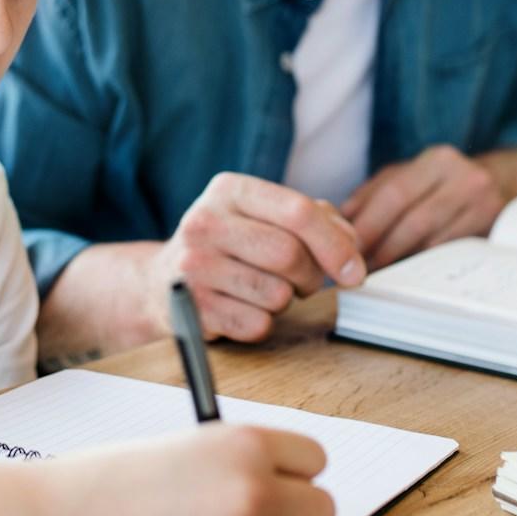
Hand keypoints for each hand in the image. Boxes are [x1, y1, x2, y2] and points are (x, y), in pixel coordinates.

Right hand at [148, 173, 366, 342]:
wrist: (162, 281)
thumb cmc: (229, 247)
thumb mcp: (264, 217)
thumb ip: (314, 221)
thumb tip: (350, 246)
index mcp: (229, 190)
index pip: (298, 212)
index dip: (336, 245)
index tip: (354, 271)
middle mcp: (204, 222)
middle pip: (290, 255)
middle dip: (310, 277)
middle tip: (302, 282)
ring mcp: (193, 266)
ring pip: (277, 294)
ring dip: (284, 301)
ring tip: (264, 290)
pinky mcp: (192, 308)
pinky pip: (256, 325)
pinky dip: (262, 324)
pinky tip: (242, 308)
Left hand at [342, 145, 506, 268]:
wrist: (508, 185)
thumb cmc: (447, 184)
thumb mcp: (414, 175)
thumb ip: (376, 191)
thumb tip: (343, 215)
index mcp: (436, 160)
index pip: (394, 193)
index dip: (369, 223)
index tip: (347, 245)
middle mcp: (462, 176)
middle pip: (413, 218)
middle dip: (381, 246)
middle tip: (358, 266)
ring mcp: (482, 203)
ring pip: (432, 239)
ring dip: (400, 259)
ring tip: (377, 272)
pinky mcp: (492, 227)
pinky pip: (450, 251)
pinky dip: (424, 263)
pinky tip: (407, 271)